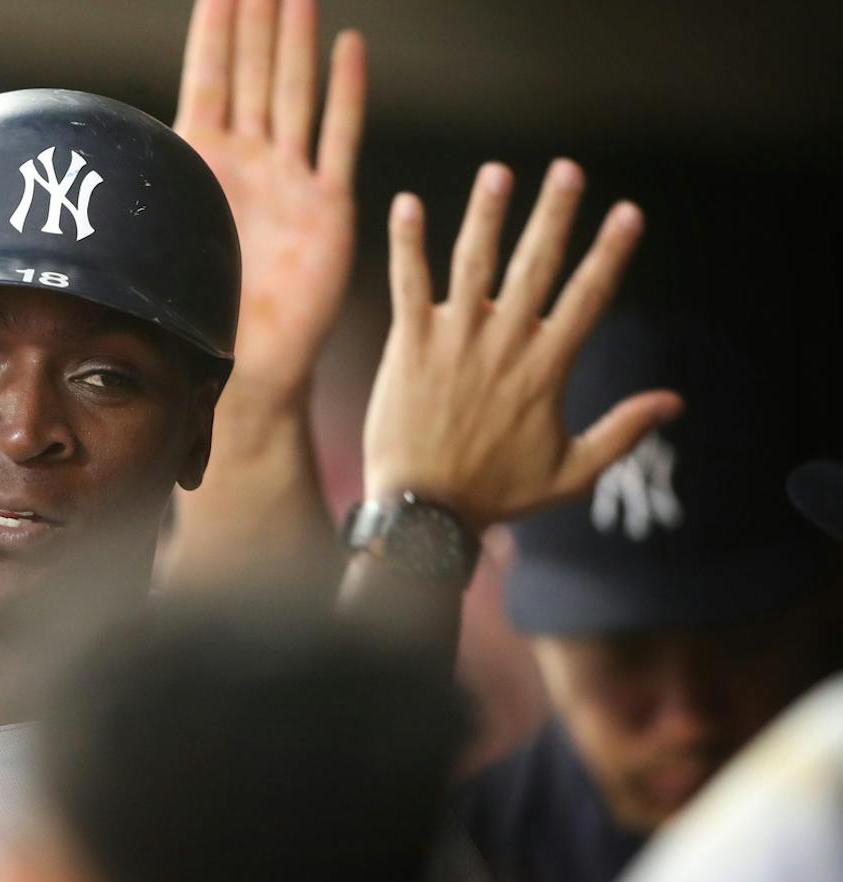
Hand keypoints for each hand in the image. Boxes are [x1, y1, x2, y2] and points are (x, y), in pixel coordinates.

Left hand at [174, 0, 363, 400]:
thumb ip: (138, 199)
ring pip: (295, 92)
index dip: (214, 31)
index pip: (208, 78)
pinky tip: (348, 49)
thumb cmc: (195, 310)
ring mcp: (290, 176)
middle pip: (255, 72)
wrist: (243, 363)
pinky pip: (338, 138)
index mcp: (203, 162)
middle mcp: (249, 159)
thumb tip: (82, 161)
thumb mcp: (157, 241)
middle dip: (258, 20)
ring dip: (296, 42)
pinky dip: (345, 94)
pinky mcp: (327, 203)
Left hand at [361, 161, 671, 531]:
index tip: (628, 213)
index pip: (588, 297)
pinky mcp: (409, 346)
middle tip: (567, 169)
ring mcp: (455, 342)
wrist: (423, 512)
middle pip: (536, 267)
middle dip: (554, 216)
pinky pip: (408, 286)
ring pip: (474, 266)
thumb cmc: (496, 495)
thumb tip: (675, 402)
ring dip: (486, 216)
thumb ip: (622, 432)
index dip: (610, 253)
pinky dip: (406, 245)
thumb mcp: (572, 472)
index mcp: (546, 368)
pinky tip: (405, 204)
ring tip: (498, 172)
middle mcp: (504, 345)